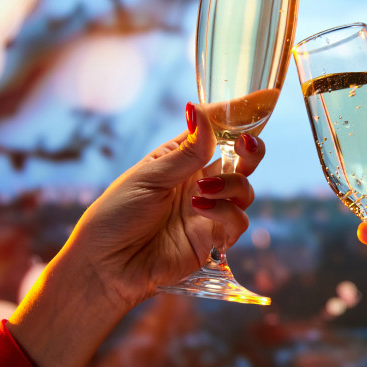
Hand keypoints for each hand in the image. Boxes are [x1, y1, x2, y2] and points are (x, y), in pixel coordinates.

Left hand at [67, 101, 264, 310]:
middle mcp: (199, 182)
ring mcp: (209, 211)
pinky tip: (199, 209)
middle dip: (251, 149)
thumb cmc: (116, 217)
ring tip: (202, 191)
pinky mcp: (213, 240)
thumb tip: (201, 111)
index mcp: (180, 159)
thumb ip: (185, 152)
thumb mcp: (148, 177)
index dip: (237, 116)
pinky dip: (225, 211)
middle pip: (241, 159)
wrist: (105, 267)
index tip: (262, 99)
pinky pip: (237, 220)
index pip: (215, 132)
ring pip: (245, 189)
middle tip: (246, 145)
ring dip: (231, 184)